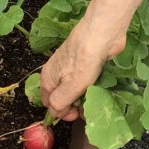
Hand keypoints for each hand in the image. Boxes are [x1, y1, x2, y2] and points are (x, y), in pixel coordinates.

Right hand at [40, 5, 126, 120]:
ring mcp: (71, 68)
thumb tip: (55, 113)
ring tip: (95, 98)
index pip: (49, 104)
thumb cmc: (84, 61)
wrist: (101, 34)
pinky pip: (86, 82)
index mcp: (47, 79)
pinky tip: (100, 88)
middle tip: (88, 108)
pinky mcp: (85, 64)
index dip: (62, 112)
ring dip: (85, 98)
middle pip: (62, 98)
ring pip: (75, 91)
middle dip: (75, 106)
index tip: (76, 114)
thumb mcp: (69, 88)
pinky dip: (91, 88)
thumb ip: (59, 104)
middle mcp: (57, 74)